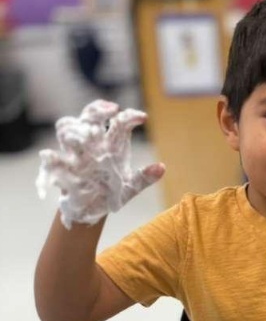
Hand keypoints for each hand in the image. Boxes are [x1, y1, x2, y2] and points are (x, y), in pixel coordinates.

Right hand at [36, 100, 164, 228]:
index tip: (143, 118)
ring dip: (74, 128)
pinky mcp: (62, 168)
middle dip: (98, 110)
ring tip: (85, 134)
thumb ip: (145, 177)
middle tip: (111, 110)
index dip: (129, 116)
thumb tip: (162, 168)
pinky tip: (50, 156)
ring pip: (66, 129)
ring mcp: (75, 154)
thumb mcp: (131, 187)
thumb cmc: (111, 193)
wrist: (92, 211)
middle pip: (89, 116)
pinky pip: (52, 159)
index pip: (118, 122)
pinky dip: (50, 158)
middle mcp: (92, 144)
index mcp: (111, 144)